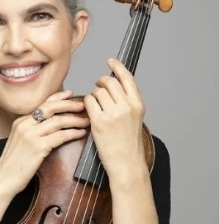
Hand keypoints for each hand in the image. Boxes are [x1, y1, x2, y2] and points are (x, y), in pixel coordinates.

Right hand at [0, 90, 90, 195]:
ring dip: (75, 120)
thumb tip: (48, 127)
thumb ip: (30, 132)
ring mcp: (30, 136)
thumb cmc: (13, 164)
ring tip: (86, 121)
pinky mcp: (38, 147)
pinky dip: (73, 133)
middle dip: (69, 105)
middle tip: (82, 106)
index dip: (58, 97)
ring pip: (58, 121)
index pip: (42, 104)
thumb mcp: (18, 142)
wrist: (3, 178)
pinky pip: (60, 136)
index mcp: (20, 122)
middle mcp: (24, 125)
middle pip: (51, 108)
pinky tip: (81, 133)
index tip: (70, 94)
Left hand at [84, 58, 148, 186]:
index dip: (118, 67)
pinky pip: (88, 101)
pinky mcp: (99, 121)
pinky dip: (86, 103)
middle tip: (98, 85)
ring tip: (96, 105)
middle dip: (101, 81)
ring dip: (93, 95)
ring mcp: (113, 113)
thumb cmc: (129, 143)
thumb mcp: (135, 118)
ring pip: (97, 91)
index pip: (127, 78)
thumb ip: (127, 102)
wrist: (126, 162)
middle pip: (109, 82)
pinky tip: (89, 111)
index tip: (110, 61)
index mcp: (138, 104)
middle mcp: (127, 106)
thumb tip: (113, 87)